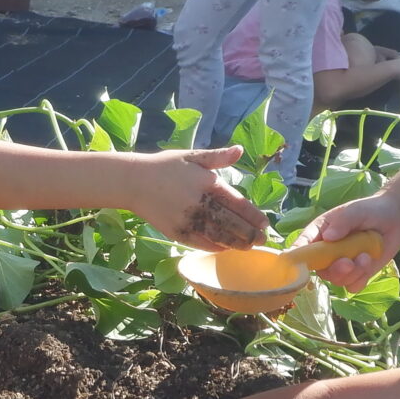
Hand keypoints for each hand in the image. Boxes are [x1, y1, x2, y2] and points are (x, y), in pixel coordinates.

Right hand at [128, 148, 267, 249]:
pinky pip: (201, 243)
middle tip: (262, 240)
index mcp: (208, 183)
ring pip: (219, 236)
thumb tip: (240, 150)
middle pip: (232, 223)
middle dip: (250, 234)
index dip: (254, 216)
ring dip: (236, 243)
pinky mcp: (177, 232)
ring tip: (248, 247)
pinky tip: (225, 248)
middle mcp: (201, 203)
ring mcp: (189, 220)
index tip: (265, 224)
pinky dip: (215, 247)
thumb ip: (218, 157)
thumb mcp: (192, 156)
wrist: (134, 181)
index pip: (238, 203)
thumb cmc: (165, 166)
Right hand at [298, 189, 399, 290]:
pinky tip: (369, 263)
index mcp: (319, 234)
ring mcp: (342, 265)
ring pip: (337, 280)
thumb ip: (342, 222)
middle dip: (334, 270)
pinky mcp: (358, 274)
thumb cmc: (369, 210)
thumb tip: (328, 237)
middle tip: (349, 262)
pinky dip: (360, 279)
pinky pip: (352, 286)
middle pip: (320, 270)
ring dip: (352, 273)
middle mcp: (327, 253)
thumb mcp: (354, 211)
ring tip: (365, 257)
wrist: (394, 218)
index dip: (297, 257)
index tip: (298, 265)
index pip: (302, 248)